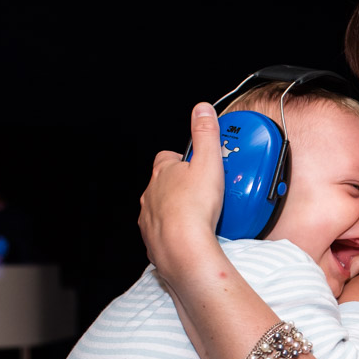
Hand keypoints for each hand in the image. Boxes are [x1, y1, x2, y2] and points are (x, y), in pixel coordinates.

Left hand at [139, 103, 225, 272]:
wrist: (182, 248)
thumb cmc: (194, 207)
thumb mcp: (208, 162)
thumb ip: (205, 134)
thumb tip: (202, 110)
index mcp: (162, 173)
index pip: (167, 158)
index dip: (181, 159)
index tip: (195, 163)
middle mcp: (151, 194)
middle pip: (163, 184)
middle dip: (180, 185)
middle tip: (203, 191)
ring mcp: (150, 218)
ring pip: (161, 208)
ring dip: (176, 209)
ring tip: (200, 216)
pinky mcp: (153, 240)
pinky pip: (163, 232)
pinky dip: (174, 232)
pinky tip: (191, 235)